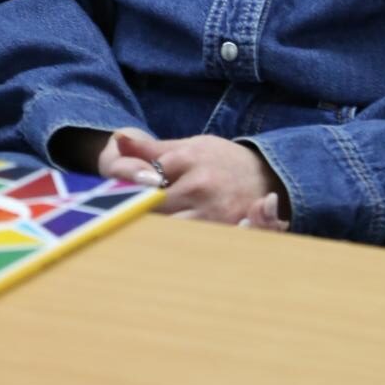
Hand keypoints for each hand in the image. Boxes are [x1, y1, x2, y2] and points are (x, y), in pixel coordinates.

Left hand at [105, 130, 288, 226]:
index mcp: (188, 159)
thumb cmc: (221, 160)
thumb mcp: (189, 146)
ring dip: (154, 232)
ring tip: (145, 233)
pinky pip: (187, 243)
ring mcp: (211, 212)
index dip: (128, 191)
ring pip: (166, 230)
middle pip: (151, 208)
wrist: (266, 175)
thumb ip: (150, 148)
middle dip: (137, 213)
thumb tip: (117, 140)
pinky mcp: (220, 233)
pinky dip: (175, 245)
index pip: (143, 179)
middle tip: (126, 219)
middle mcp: (199, 186)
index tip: (118, 198)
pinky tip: (168, 244)